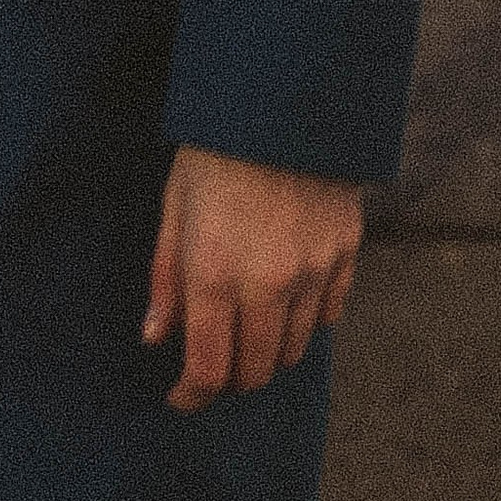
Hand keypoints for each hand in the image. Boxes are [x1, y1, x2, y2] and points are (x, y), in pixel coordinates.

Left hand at [143, 145, 361, 408]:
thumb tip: (155, 338)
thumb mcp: (174, 207)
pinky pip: (329, 315)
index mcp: (214, 272)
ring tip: (247, 329)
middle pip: (254, 371)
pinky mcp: (344, 254)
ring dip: (268, 352)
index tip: (181, 398)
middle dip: (230, 379)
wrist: (283, 102)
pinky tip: (287, 302)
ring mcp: (313, 271)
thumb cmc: (215, 151)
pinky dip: (307, 322)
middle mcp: (267, 282)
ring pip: (294, 349)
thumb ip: (165, 278)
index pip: (207, 368)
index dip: (191, 395)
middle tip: (213, 365)